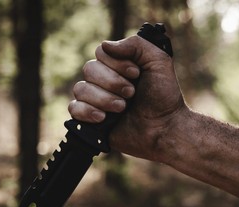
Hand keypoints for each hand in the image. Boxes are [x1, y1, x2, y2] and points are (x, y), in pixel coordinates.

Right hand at [69, 35, 187, 161]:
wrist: (164, 128)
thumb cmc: (164, 96)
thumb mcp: (158, 61)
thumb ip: (136, 44)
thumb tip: (105, 45)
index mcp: (119, 66)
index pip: (101, 52)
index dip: (116, 63)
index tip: (136, 74)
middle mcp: (105, 81)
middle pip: (89, 69)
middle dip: (112, 82)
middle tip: (132, 93)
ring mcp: (97, 100)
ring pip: (81, 89)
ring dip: (104, 98)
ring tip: (122, 108)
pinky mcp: (91, 120)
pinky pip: (74, 109)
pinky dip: (87, 111)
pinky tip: (103, 118)